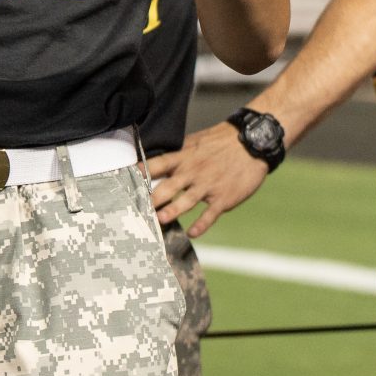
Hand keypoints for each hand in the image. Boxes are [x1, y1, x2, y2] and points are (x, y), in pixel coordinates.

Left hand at [147, 120, 272, 234]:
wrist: (252, 142)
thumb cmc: (220, 142)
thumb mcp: (195, 142)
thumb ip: (177, 155)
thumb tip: (154, 163)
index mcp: (184, 157)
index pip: (156, 165)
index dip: (140, 174)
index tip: (124, 183)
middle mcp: (193, 171)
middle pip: (166, 187)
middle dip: (151, 200)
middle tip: (137, 211)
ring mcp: (208, 185)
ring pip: (185, 201)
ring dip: (171, 212)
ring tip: (159, 221)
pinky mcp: (223, 197)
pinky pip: (210, 214)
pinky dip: (201, 225)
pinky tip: (192, 233)